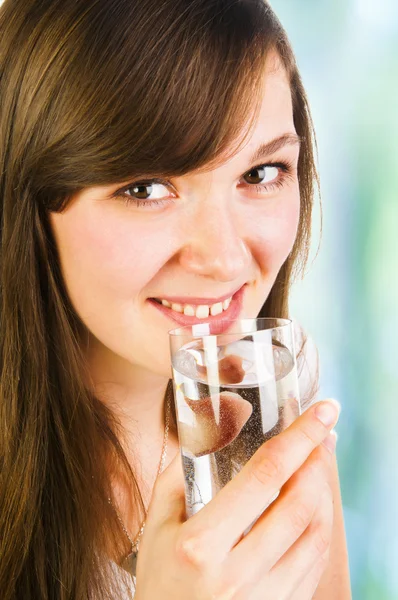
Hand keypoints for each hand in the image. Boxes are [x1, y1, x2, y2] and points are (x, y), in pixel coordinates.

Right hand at [134, 399, 339, 599]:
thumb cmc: (159, 583)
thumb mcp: (155, 528)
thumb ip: (178, 478)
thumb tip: (207, 435)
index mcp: (201, 544)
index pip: (263, 475)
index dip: (298, 437)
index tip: (322, 411)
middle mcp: (236, 573)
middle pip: (299, 503)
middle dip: (318, 459)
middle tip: (323, 433)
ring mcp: (262, 597)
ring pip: (315, 533)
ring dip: (324, 491)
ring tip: (318, 465)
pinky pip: (315, 562)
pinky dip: (321, 526)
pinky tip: (313, 506)